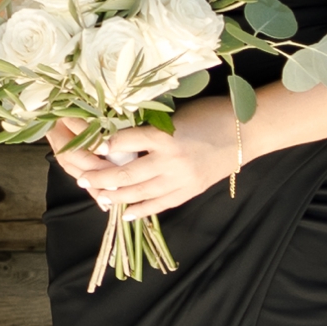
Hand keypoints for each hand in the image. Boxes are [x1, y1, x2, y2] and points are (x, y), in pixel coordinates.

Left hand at [57, 97, 239, 211]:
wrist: (244, 132)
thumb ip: (152, 126)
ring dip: (116, 195)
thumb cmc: (209, 113)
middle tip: (82, 178)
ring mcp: (179, 180)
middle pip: (127, 172)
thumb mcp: (176, 114)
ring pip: (140, 192)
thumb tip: (122, 135)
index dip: (104, 144)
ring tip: (98, 195)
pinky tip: (127, 212)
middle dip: (102, 177)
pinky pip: (160, 204)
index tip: (87, 146)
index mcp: (164, 135)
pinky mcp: (189, 192)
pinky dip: (142, 209)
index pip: (125, 141)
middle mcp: (169, 161)